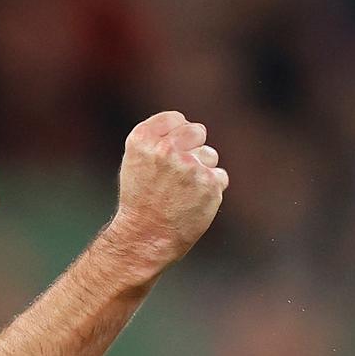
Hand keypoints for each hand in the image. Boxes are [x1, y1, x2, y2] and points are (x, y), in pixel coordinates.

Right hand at [109, 110, 227, 268]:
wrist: (145, 236)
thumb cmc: (140, 200)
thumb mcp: (135, 162)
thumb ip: (158, 140)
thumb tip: (187, 127)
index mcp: (143, 140)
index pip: (176, 119)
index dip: (176, 134)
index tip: (170, 151)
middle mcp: (166, 149)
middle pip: (197, 131)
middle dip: (193, 147)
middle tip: (180, 172)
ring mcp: (190, 165)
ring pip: (210, 155)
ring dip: (202, 171)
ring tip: (182, 192)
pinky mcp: (210, 183)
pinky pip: (219, 177)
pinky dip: (210, 190)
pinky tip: (193, 202)